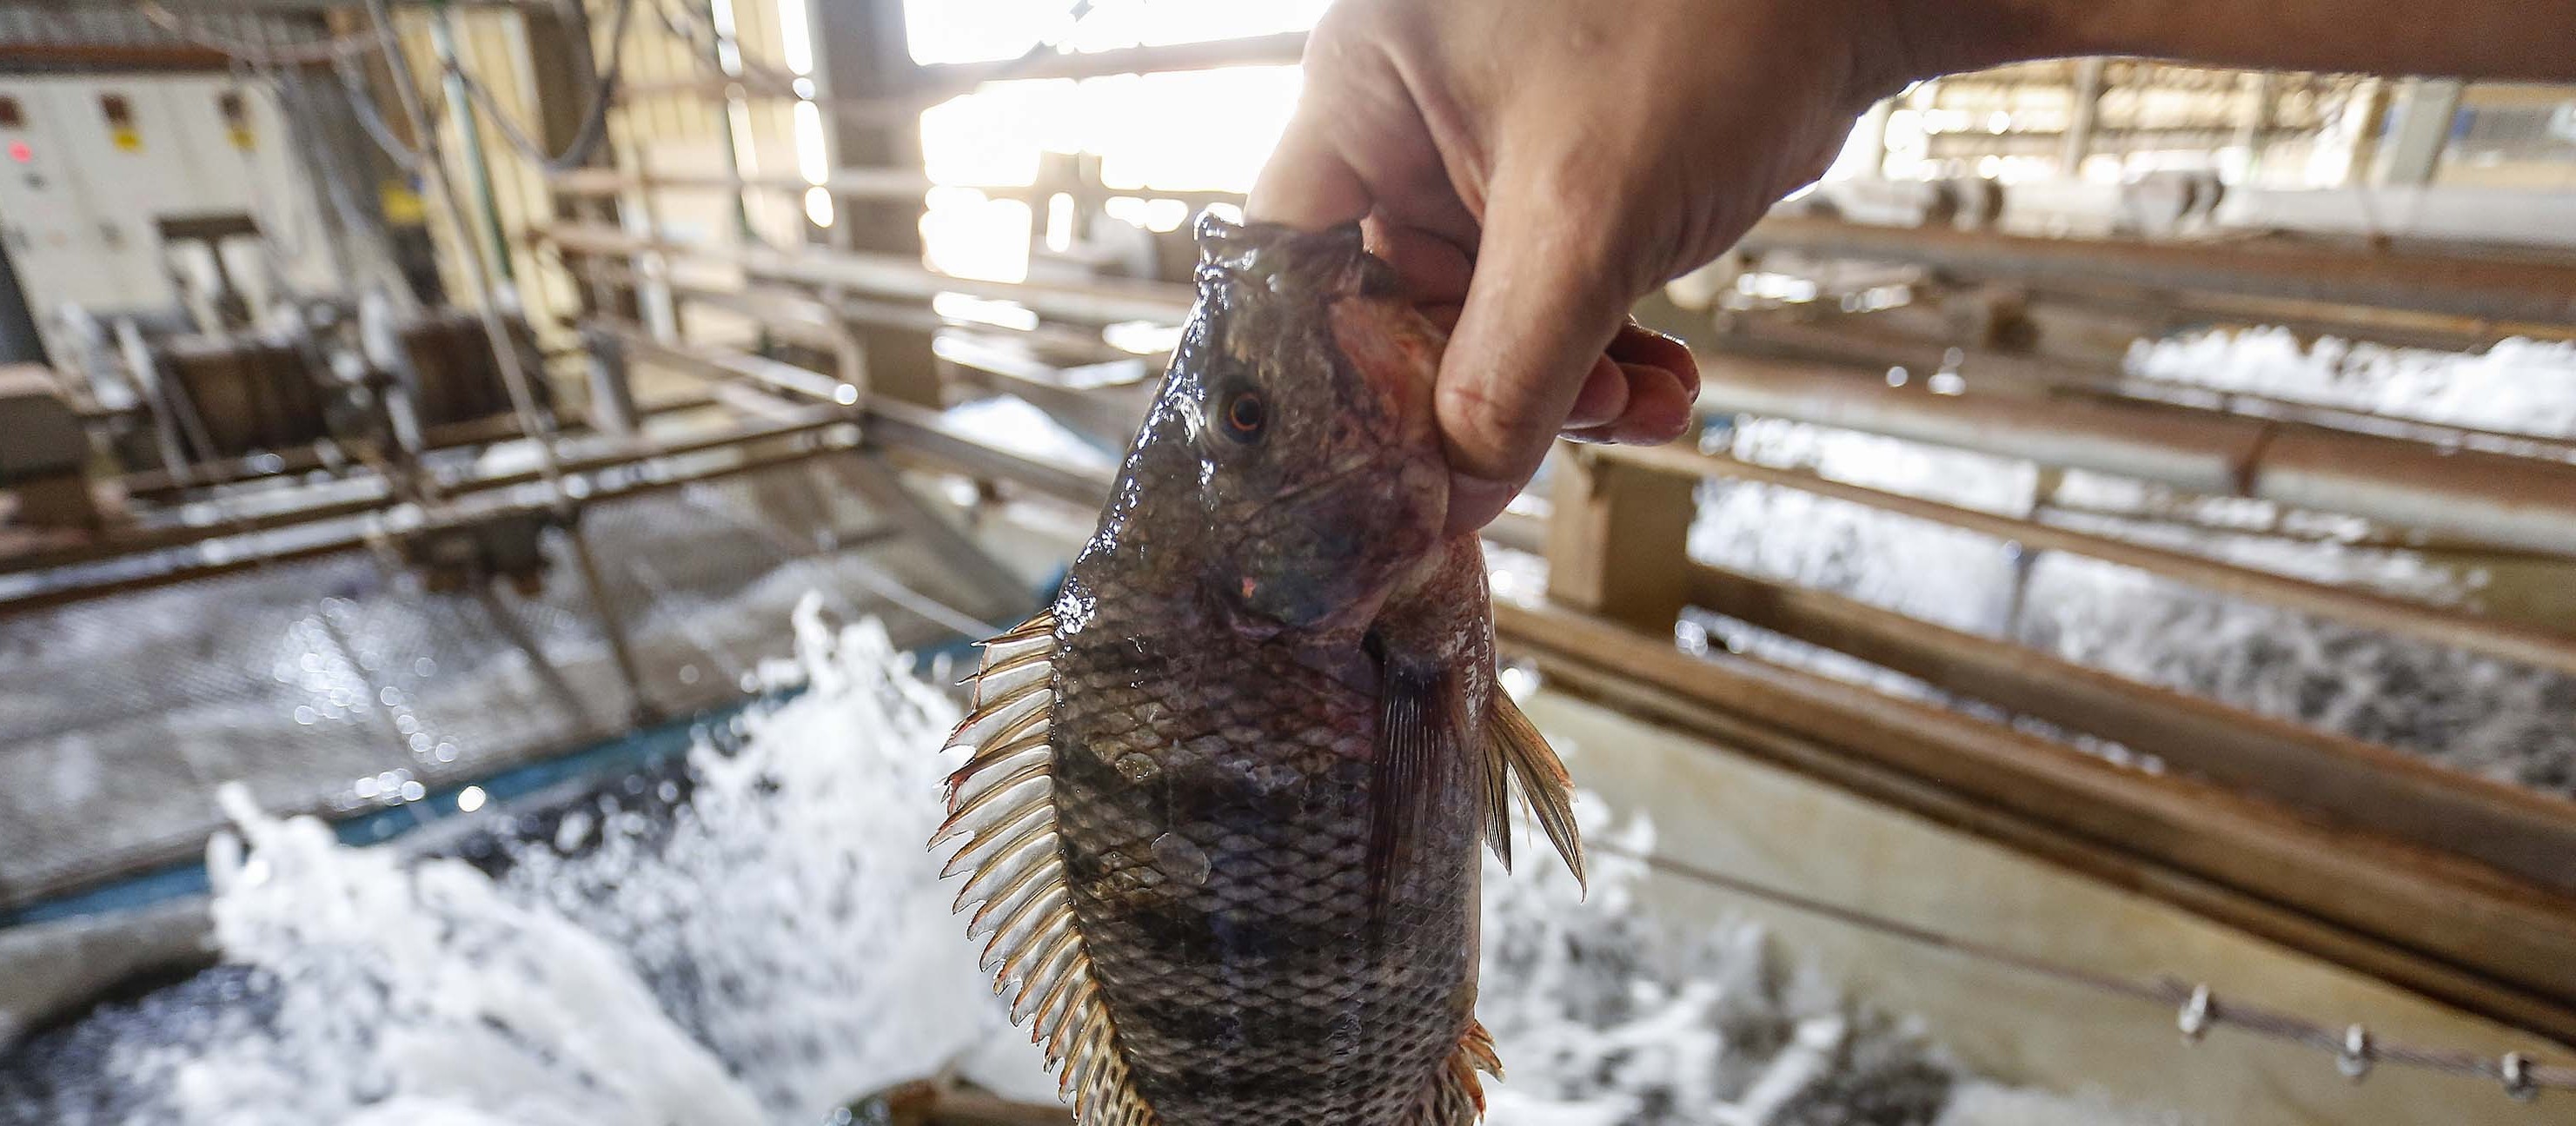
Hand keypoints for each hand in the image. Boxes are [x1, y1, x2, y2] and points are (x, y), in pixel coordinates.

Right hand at [1249, 0, 1922, 531]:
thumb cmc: (1708, 31)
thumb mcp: (1586, 221)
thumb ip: (1504, 377)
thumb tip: (1453, 498)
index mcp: (1365, 88)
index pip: (1292, 262)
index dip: (1331, 375)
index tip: (1387, 462)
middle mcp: (1408, 116)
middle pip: (1393, 308)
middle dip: (1483, 388)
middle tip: (1565, 424)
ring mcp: (1486, 151)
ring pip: (1485, 318)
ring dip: (1561, 387)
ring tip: (1635, 410)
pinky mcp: (1563, 179)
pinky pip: (1552, 297)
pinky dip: (1604, 354)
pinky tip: (1663, 387)